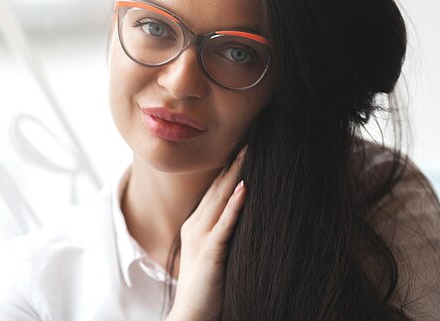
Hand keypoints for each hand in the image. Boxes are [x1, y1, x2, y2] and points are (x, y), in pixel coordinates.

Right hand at [167, 146, 247, 320]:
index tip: (242, 147)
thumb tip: (241, 217)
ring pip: (221, 198)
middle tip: (249, 137)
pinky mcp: (210, 252)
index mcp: (196, 226)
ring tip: (249, 150)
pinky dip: (236, 204)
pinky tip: (246, 187)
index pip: (215, 191)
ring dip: (236, 173)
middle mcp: (195, 226)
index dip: (228, 168)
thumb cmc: (205, 290)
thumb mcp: (212, 255)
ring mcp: (201, 238)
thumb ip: (221, 235)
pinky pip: (225, 224)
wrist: (190, 317)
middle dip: (233, 162)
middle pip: (217, 187)